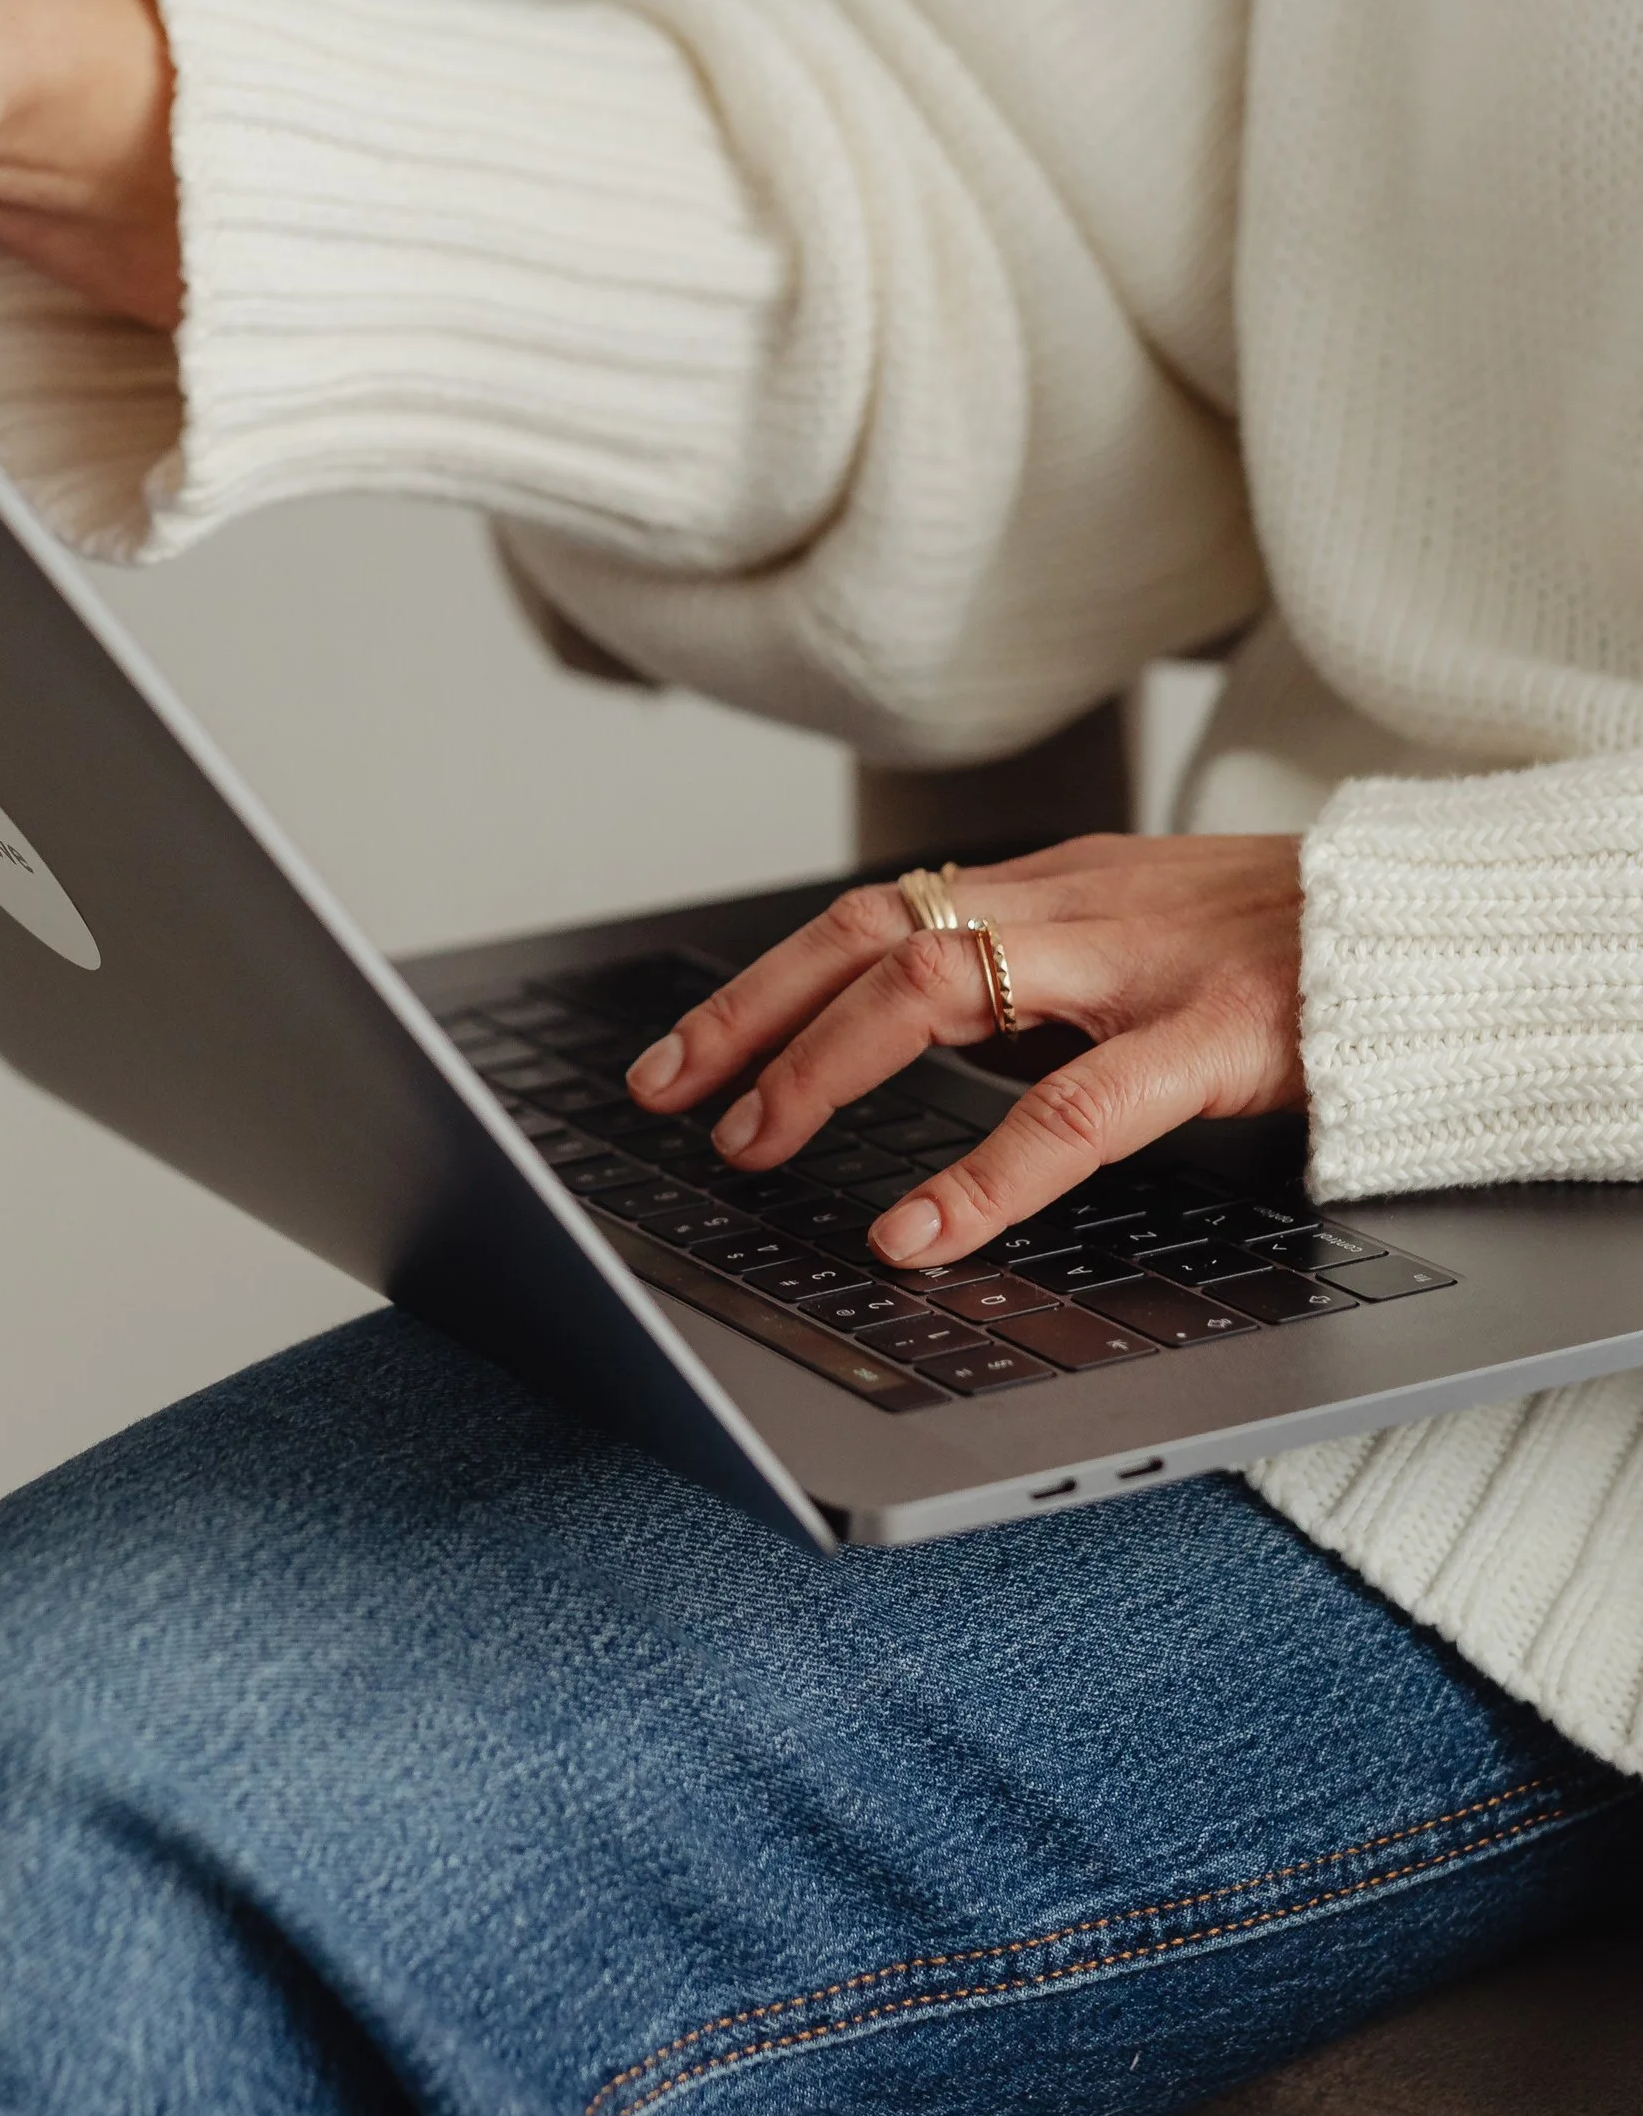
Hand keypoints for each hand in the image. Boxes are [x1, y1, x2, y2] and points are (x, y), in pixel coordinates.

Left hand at [624, 834, 1304, 1273]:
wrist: (1443, 928)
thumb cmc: (1294, 951)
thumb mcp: (1142, 944)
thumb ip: (1040, 986)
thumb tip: (918, 1045)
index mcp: (1054, 885)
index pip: (874, 913)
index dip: (763, 984)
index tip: (679, 1057)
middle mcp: (1075, 904)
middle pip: (871, 932)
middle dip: (754, 1017)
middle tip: (671, 1100)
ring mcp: (1140, 963)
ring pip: (937, 983)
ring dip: (826, 1068)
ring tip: (757, 1145)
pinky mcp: (1213, 1036)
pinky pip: (1077, 1107)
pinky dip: (982, 1173)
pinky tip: (920, 1229)